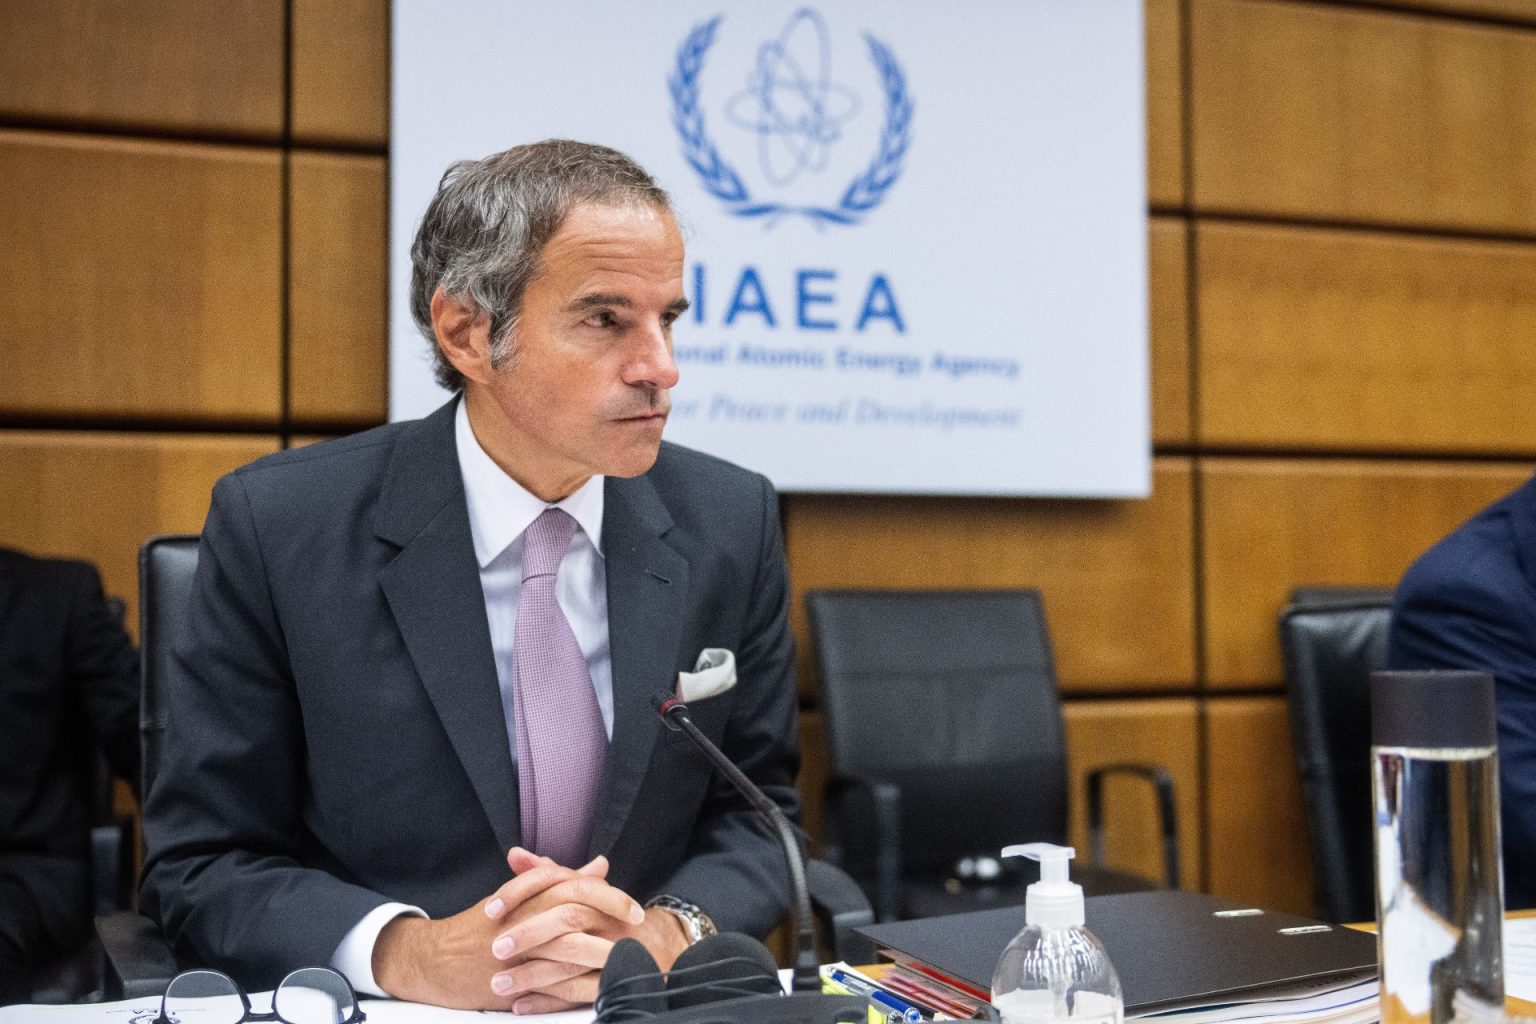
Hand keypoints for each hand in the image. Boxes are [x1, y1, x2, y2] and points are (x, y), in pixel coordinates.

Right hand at [370, 852, 621, 1010]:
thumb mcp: (521, 896)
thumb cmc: (482, 925)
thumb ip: (562, 881)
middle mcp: (524, 917)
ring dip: (600, 951)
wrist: (437, 959)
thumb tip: (599, 866)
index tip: (634, 908)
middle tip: (638, 926)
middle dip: (611, 916)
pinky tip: (598, 985)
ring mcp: (518, 948)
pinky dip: (576, 982)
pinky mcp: (512, 976)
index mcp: (528, 895)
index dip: (609, 895)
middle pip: (576, 909)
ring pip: (567, 945)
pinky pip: (550, 979)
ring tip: (626, 958)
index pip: (575, 886)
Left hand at [484, 848, 692, 1013]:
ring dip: (530, 974)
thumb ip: (548, 874)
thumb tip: (515, 854)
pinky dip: (546, 1001)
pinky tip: (520, 1005)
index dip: (521, 892)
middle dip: (527, 934)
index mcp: (594, 893)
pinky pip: (577, 993)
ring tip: (497, 985)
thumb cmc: (606, 919)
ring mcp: (612, 950)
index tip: (490, 908)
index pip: (557, 881)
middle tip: (495, 948)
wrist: (655, 949)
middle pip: (566, 918)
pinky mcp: (612, 981)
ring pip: (569, 960)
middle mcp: (606, 917)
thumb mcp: (581, 893)